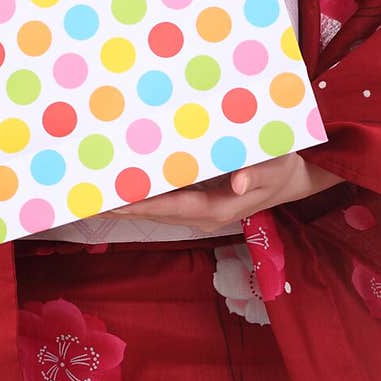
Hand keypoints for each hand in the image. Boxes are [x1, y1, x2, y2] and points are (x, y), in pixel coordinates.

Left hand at [103, 153, 344, 232]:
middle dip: (123, 208)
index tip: (113, 202)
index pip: (172, 207)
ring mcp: (201, 212)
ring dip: (129, 206)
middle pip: (157, 213)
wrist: (292, 178)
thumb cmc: (281, 167)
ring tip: (96, 195)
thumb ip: (256, 173)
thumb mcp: (275, 166)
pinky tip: (125, 189)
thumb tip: (237, 181)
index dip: (141, 205)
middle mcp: (204, 214)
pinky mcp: (200, 204)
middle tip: (88, 198)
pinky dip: (144, 198)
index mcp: (218, 207)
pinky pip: (166, 204)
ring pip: (158, 211)